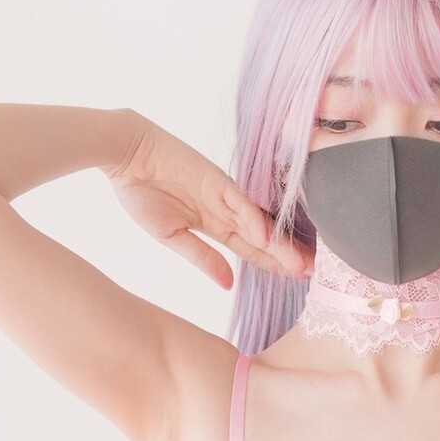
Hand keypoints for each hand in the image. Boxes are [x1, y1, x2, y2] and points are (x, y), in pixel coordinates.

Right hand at [103, 117, 311, 287]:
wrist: (126, 156)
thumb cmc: (142, 192)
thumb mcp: (171, 236)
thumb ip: (202, 258)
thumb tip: (228, 284)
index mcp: (213, 223)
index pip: (250, 249)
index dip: (272, 264)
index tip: (295, 280)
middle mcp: (224, 210)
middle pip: (262, 238)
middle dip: (286, 257)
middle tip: (313, 273)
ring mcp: (223, 194)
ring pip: (258, 223)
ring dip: (279, 244)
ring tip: (301, 264)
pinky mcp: (217, 179)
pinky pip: (240, 202)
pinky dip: (253, 220)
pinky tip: (267, 239)